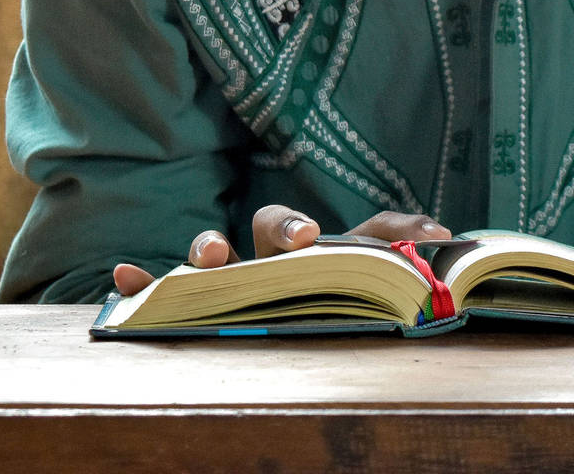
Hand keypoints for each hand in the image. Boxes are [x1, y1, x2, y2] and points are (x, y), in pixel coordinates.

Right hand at [111, 206, 451, 296]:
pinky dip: (140, 283)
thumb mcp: (373, 306)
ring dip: (210, 247)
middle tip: (306, 241)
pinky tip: (123, 278)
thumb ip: (404, 274)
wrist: (260, 344)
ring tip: (209, 258)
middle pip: (279, 228)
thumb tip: (450, 245)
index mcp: (333, 258)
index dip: (400, 229)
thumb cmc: (330, 322)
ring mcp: (235, 277)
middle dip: (289, 229)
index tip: (437, 234)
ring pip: (218, 251)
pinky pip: (161, 287)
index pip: (370, 234)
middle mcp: (281, 260)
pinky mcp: (191, 300)